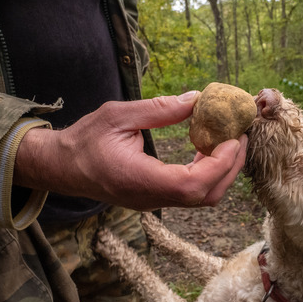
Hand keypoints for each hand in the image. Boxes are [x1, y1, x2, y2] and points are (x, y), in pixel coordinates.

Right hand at [13, 91, 247, 209]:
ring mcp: (155, 202)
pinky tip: (205, 148)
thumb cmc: (84, 140)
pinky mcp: (156, 199)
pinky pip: (191, 193)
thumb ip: (158, 109)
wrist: (61, 167)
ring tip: (227, 139)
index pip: (192, 184)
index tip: (233, 139)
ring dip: (222, 170)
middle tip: (240, 135)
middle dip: (231, 166)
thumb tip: (196, 99)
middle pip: (206, 196)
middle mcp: (151, 198)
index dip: (220, 164)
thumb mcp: (118, 115)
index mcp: (140, 180)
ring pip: (202, 198)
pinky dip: (208, 173)